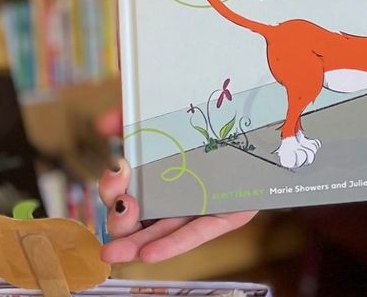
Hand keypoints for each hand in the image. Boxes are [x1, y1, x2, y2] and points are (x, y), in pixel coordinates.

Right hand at [94, 107, 258, 263]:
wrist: (263, 118)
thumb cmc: (209, 117)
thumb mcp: (167, 112)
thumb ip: (134, 115)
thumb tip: (103, 124)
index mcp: (154, 173)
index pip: (123, 189)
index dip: (112, 187)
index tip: (116, 171)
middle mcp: (171, 195)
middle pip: (134, 218)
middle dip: (118, 219)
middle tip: (120, 204)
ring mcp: (195, 208)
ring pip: (159, 232)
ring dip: (133, 244)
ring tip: (114, 251)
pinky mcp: (223, 215)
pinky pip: (196, 235)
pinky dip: (172, 245)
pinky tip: (148, 254)